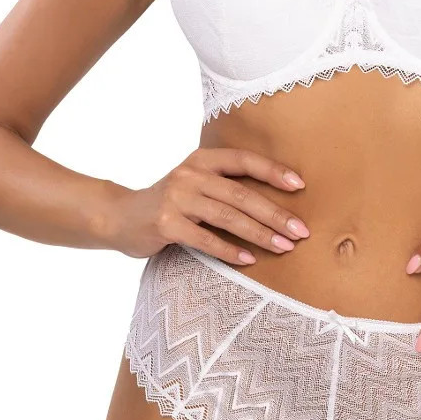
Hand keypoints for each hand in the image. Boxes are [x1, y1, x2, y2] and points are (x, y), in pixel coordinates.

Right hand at [112, 147, 308, 263]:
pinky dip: (229, 250)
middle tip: (301, 231)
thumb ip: (224, 185)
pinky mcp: (165, 223)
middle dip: (275, 214)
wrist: (120, 217)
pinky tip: (249, 260)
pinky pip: (205, 239)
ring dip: (259, 234)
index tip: (300, 186)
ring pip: (228, 216)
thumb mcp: (195, 184)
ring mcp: (176, 198)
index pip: (244, 160)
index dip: (273, 171)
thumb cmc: (170, 203)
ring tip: (283, 247)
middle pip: (241, 193)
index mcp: (202, 160)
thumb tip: (276, 202)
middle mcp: (190, 174)